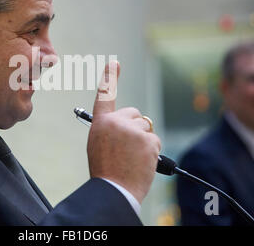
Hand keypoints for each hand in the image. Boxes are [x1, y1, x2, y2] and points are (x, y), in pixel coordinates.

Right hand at [87, 61, 160, 202]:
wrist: (114, 190)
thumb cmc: (106, 171)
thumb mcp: (99, 145)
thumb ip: (110, 130)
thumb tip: (127, 124)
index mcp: (100, 123)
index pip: (105, 95)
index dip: (110, 78)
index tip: (114, 63)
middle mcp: (116, 121)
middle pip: (135, 114)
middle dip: (135, 127)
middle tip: (129, 147)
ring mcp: (133, 130)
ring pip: (146, 128)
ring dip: (143, 141)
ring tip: (132, 159)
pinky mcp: (148, 140)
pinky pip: (154, 141)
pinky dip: (151, 152)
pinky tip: (141, 163)